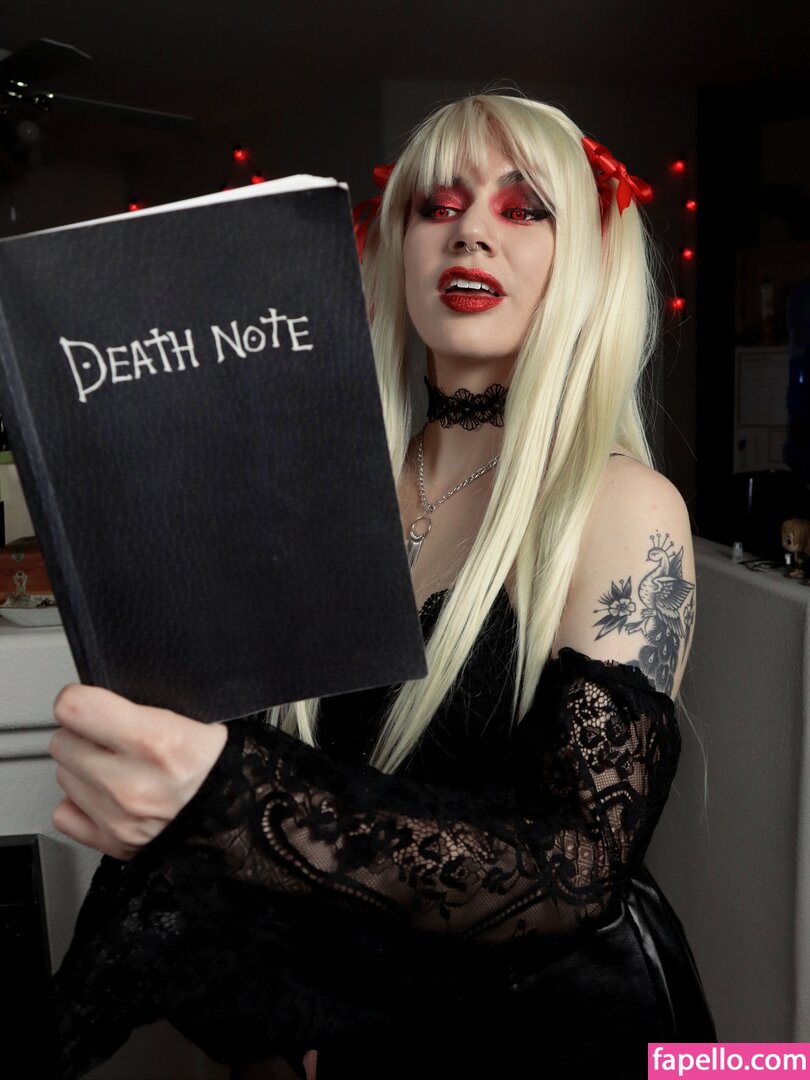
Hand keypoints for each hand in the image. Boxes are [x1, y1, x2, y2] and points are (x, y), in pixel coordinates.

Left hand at [49, 683, 227, 859]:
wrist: (243, 816)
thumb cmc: (221, 765)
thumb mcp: (198, 717)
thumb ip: (147, 701)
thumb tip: (107, 688)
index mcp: (158, 742)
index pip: (74, 708)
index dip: (80, 698)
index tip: (89, 700)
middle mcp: (134, 784)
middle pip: (63, 741)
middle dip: (84, 734)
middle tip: (112, 736)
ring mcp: (120, 818)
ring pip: (63, 775)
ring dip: (84, 768)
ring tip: (119, 765)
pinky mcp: (114, 843)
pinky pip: (64, 813)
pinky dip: (80, 803)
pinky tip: (105, 794)